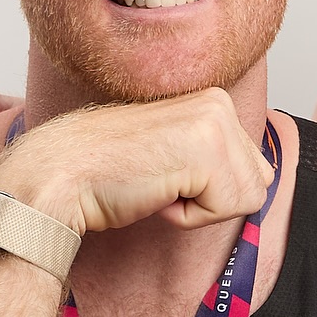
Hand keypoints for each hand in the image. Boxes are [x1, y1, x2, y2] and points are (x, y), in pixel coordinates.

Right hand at [0, 89, 275, 236]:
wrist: (57, 174)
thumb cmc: (106, 170)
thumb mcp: (172, 150)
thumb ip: (212, 155)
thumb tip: (259, 180)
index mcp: (212, 99)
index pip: (252, 168)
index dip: (209, 190)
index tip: (165, 175)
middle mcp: (219, 102)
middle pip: (258, 182)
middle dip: (212, 199)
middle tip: (161, 181)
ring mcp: (215, 122)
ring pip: (249, 197)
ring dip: (200, 208)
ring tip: (158, 185)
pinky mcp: (207, 150)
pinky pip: (226, 210)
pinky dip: (189, 217)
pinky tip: (155, 192)